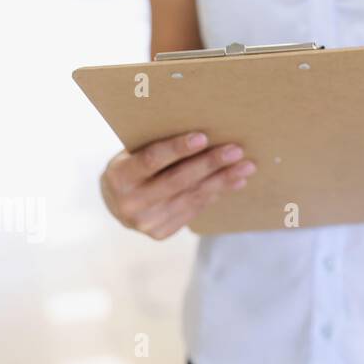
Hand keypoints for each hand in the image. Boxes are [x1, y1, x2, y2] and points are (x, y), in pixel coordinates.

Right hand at [100, 131, 256, 239]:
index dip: (177, 149)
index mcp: (118, 175)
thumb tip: (206, 130)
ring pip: (191, 197)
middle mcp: (129, 202)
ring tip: (246, 166)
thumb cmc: (135, 166)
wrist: (117, 202)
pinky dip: (217, 193)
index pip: (150, 159)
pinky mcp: (160, 233)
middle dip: (210, 164)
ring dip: (223, 180)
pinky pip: (194, 210)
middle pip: (177, 180)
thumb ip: (159, 144)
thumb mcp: (135, 152)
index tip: (203, 137)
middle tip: (236, 151)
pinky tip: (236, 182)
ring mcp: (145, 222)